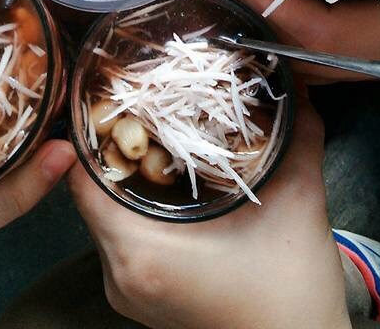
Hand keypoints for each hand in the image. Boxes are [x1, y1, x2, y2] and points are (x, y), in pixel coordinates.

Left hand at [69, 92, 349, 328]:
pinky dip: (132, 204)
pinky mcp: (142, 296)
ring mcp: (127, 290)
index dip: (91, 130)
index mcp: (139, 251)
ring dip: (121, 174)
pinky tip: (164, 180)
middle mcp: (120, 274)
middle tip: (133, 103)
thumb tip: (296, 83)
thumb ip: (298, 133)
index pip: (80, 177)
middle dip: (110, 145)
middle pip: (89, 192)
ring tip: (149, 134)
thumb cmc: (291, 291)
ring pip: (103, 213)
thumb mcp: (297, 200)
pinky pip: (119, 236)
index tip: (110, 94)